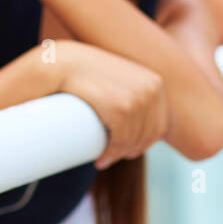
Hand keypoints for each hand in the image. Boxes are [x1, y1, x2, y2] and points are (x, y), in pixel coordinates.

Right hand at [54, 39, 168, 169]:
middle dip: (129, 151)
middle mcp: (152, 89)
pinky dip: (110, 152)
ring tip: (102, 160)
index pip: (159, 125)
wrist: (63, 63)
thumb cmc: (88, 73)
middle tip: (109, 159)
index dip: (144, 143)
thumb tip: (142, 120)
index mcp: (155, 83)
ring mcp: (137, 98)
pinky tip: (100, 157)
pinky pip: (120, 140)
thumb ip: (133, 91)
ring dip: (117, 155)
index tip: (127, 152)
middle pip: (148, 135)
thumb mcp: (119, 78)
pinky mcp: (120, 107)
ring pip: (132, 140)